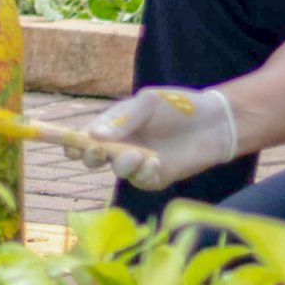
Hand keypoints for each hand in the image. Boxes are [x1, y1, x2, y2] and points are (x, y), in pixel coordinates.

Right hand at [82, 84, 237, 191]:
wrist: (214, 123)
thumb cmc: (178, 106)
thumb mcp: (147, 103)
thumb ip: (122, 120)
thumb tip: (93, 136)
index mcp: (113, 125)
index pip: (83, 136)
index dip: (71, 142)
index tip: (70, 145)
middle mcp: (120, 146)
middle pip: (92, 159)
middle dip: (90, 156)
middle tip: (98, 151)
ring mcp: (137, 164)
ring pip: (117, 171)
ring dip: (123, 163)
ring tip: (139, 154)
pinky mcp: (155, 179)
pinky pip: (141, 182)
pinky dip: (144, 173)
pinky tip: (156, 162)